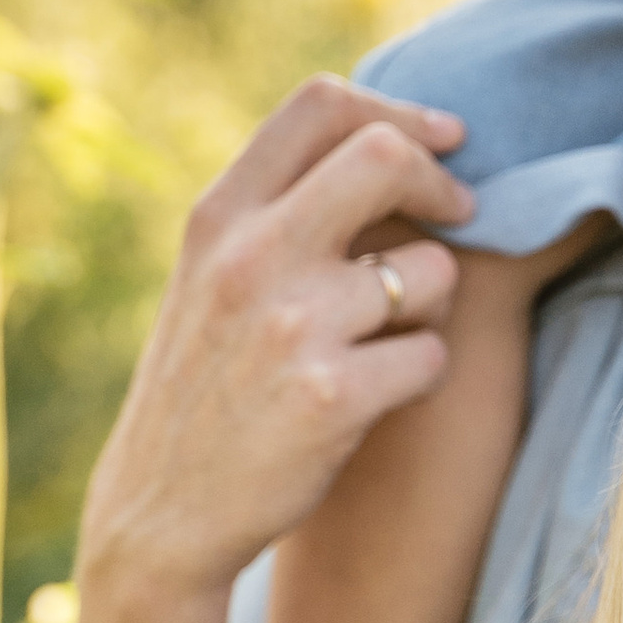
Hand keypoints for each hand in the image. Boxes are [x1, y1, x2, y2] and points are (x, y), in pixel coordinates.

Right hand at [76, 79, 476, 614]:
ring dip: (432, 305)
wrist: (160, 516)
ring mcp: (291, 324)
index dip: (399, 111)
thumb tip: (388, 142)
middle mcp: (250, 256)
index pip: (319, 105)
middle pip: (384, 157)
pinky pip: (433, 356)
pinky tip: (378, 399)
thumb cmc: (206, 389)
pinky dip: (422, 376)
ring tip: (382, 343)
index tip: (446, 137)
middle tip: (462, 214)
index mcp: (217, 217)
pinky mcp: (332, 395)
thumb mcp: (211, 278)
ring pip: (431, 270)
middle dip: (443, 183)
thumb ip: (275, 212)